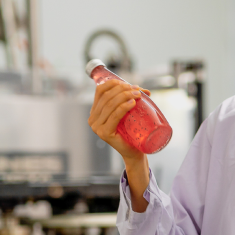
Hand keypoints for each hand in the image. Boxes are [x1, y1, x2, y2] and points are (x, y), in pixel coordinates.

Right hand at [88, 80, 151, 211]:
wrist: (134, 151)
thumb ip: (129, 100)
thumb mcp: (127, 112)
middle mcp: (92, 118)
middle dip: (123, 90)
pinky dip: (123, 107)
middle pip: (107, 96)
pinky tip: (132, 103)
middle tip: (137, 90)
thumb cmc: (131, 130)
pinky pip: (114, 116)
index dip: (113, 83)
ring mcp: (97, 127)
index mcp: (95, 111)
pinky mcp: (104, 133)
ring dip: (125, 96)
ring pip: (110, 105)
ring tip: (138, 95)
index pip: (100, 90)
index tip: (128, 83)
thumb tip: (141, 89)